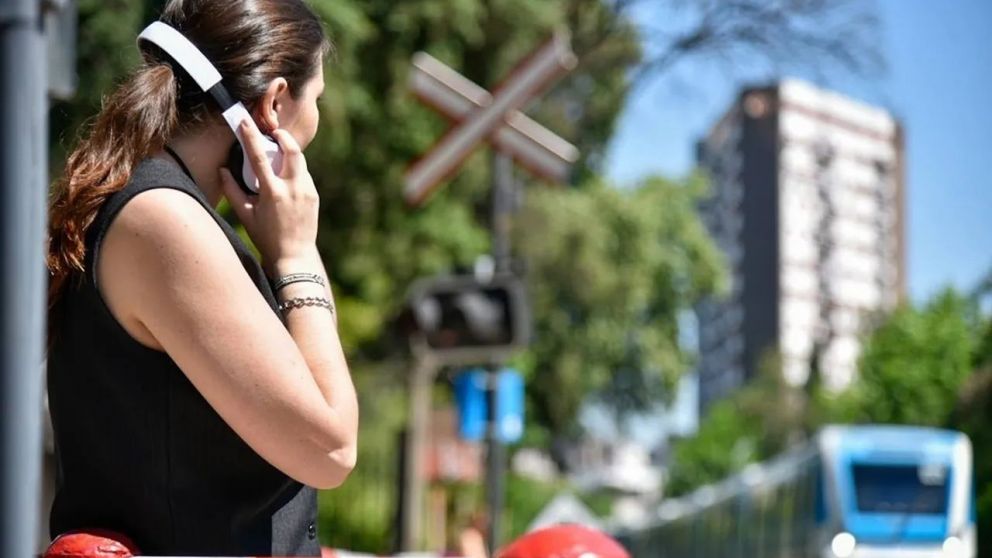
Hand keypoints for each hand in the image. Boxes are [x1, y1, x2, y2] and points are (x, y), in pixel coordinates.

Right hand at [219, 119, 320, 274]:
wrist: (294, 256)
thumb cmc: (265, 237)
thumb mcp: (245, 215)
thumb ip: (232, 191)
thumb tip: (223, 170)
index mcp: (273, 193)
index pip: (259, 157)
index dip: (251, 136)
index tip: (245, 121)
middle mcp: (293, 189)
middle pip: (292, 150)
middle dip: (283, 136)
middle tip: (273, 133)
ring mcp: (307, 191)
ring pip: (300, 161)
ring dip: (289, 153)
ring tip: (277, 154)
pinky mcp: (314, 196)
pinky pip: (304, 175)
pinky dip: (294, 170)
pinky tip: (285, 177)